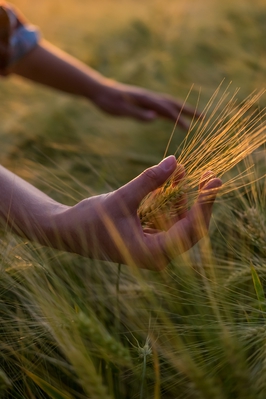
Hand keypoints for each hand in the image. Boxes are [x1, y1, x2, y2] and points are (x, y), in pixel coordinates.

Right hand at [53, 156, 221, 269]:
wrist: (68, 232)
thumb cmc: (90, 220)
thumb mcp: (122, 198)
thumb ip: (149, 181)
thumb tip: (175, 160)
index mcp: (153, 254)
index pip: (192, 231)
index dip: (206, 205)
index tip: (215, 181)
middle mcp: (157, 255)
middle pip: (190, 227)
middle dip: (199, 200)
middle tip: (209, 176)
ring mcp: (153, 247)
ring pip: (178, 220)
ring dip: (181, 196)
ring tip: (184, 170)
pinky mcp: (147, 237)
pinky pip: (165, 218)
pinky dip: (168, 200)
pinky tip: (171, 180)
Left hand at [92, 81, 198, 128]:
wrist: (100, 90)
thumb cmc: (108, 101)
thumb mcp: (121, 110)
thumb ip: (137, 113)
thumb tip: (155, 117)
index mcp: (146, 100)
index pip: (166, 110)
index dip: (178, 119)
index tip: (189, 129)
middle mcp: (150, 97)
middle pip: (173, 104)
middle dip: (189, 111)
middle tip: (204, 118)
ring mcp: (148, 99)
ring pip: (170, 104)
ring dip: (183, 110)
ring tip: (195, 117)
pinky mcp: (145, 102)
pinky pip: (162, 107)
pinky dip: (172, 111)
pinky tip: (175, 118)